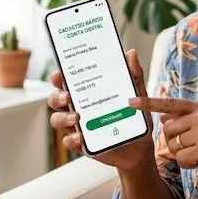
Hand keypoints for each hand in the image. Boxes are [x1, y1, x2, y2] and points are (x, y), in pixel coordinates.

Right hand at [47, 49, 154, 171]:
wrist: (142, 144)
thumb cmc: (135, 116)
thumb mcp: (137, 94)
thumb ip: (134, 75)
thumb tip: (131, 53)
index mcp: (87, 93)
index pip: (66, 83)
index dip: (58, 78)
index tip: (58, 75)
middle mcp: (77, 108)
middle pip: (55, 100)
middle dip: (57, 96)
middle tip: (67, 96)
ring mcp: (77, 127)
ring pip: (57, 120)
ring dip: (62, 117)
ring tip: (76, 117)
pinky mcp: (82, 144)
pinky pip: (68, 142)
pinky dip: (72, 139)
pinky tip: (81, 137)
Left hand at [127, 97, 197, 184]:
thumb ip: (188, 119)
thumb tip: (163, 116)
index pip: (170, 104)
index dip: (148, 103)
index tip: (130, 101)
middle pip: (167, 129)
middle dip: (173, 142)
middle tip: (191, 146)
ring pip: (173, 146)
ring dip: (182, 154)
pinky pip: (182, 159)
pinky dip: (188, 164)